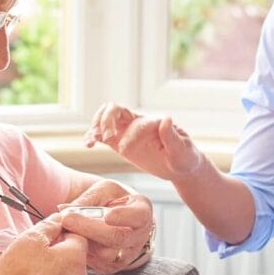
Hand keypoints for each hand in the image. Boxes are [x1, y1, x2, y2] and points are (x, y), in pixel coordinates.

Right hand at [0, 217, 87, 274]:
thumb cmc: (15, 274)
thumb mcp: (30, 238)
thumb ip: (50, 225)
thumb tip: (59, 219)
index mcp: (76, 258)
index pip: (79, 236)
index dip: (62, 233)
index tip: (48, 237)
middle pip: (75, 258)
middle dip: (59, 254)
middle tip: (35, 256)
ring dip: (55, 273)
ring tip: (32, 274)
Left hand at [59, 192, 153, 273]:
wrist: (116, 219)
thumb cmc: (112, 200)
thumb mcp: (104, 191)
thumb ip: (88, 199)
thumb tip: (64, 210)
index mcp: (142, 213)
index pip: (138, 216)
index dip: (124, 217)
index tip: (108, 216)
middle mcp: (139, 237)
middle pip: (117, 238)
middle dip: (90, 228)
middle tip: (66, 219)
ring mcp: (127, 255)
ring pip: (103, 253)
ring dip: (81, 239)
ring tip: (64, 226)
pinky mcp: (112, 266)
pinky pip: (94, 261)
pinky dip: (79, 249)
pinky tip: (69, 237)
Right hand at [84, 102, 201, 180]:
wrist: (180, 165)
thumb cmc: (184, 157)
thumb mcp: (182, 150)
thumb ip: (172, 136)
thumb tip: (167, 118)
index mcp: (154, 122)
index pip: (137, 123)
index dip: (129, 135)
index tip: (126, 151)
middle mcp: (138, 122)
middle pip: (115, 108)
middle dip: (106, 121)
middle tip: (104, 138)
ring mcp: (127, 131)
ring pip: (105, 117)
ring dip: (95, 126)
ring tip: (92, 140)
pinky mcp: (120, 142)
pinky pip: (102, 135)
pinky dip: (92, 137)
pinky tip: (88, 145)